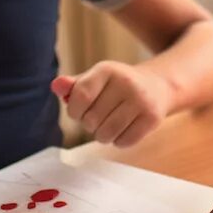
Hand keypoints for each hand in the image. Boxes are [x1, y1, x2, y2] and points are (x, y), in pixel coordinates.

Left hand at [51, 61, 171, 146]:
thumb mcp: (95, 79)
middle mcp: (126, 83)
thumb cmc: (117, 85)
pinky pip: (124, 142)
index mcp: (107, 70)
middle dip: (89, 124)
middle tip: (99, 116)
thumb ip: (73, 86)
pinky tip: (124, 128)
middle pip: (91, 119)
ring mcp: (141, 101)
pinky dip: (119, 141)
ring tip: (108, 125)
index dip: (74, 110)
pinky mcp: (153, 118)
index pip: (80, 96)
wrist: (157, 86)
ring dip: (103, 135)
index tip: (79, 111)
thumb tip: (56, 86)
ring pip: (106, 134)